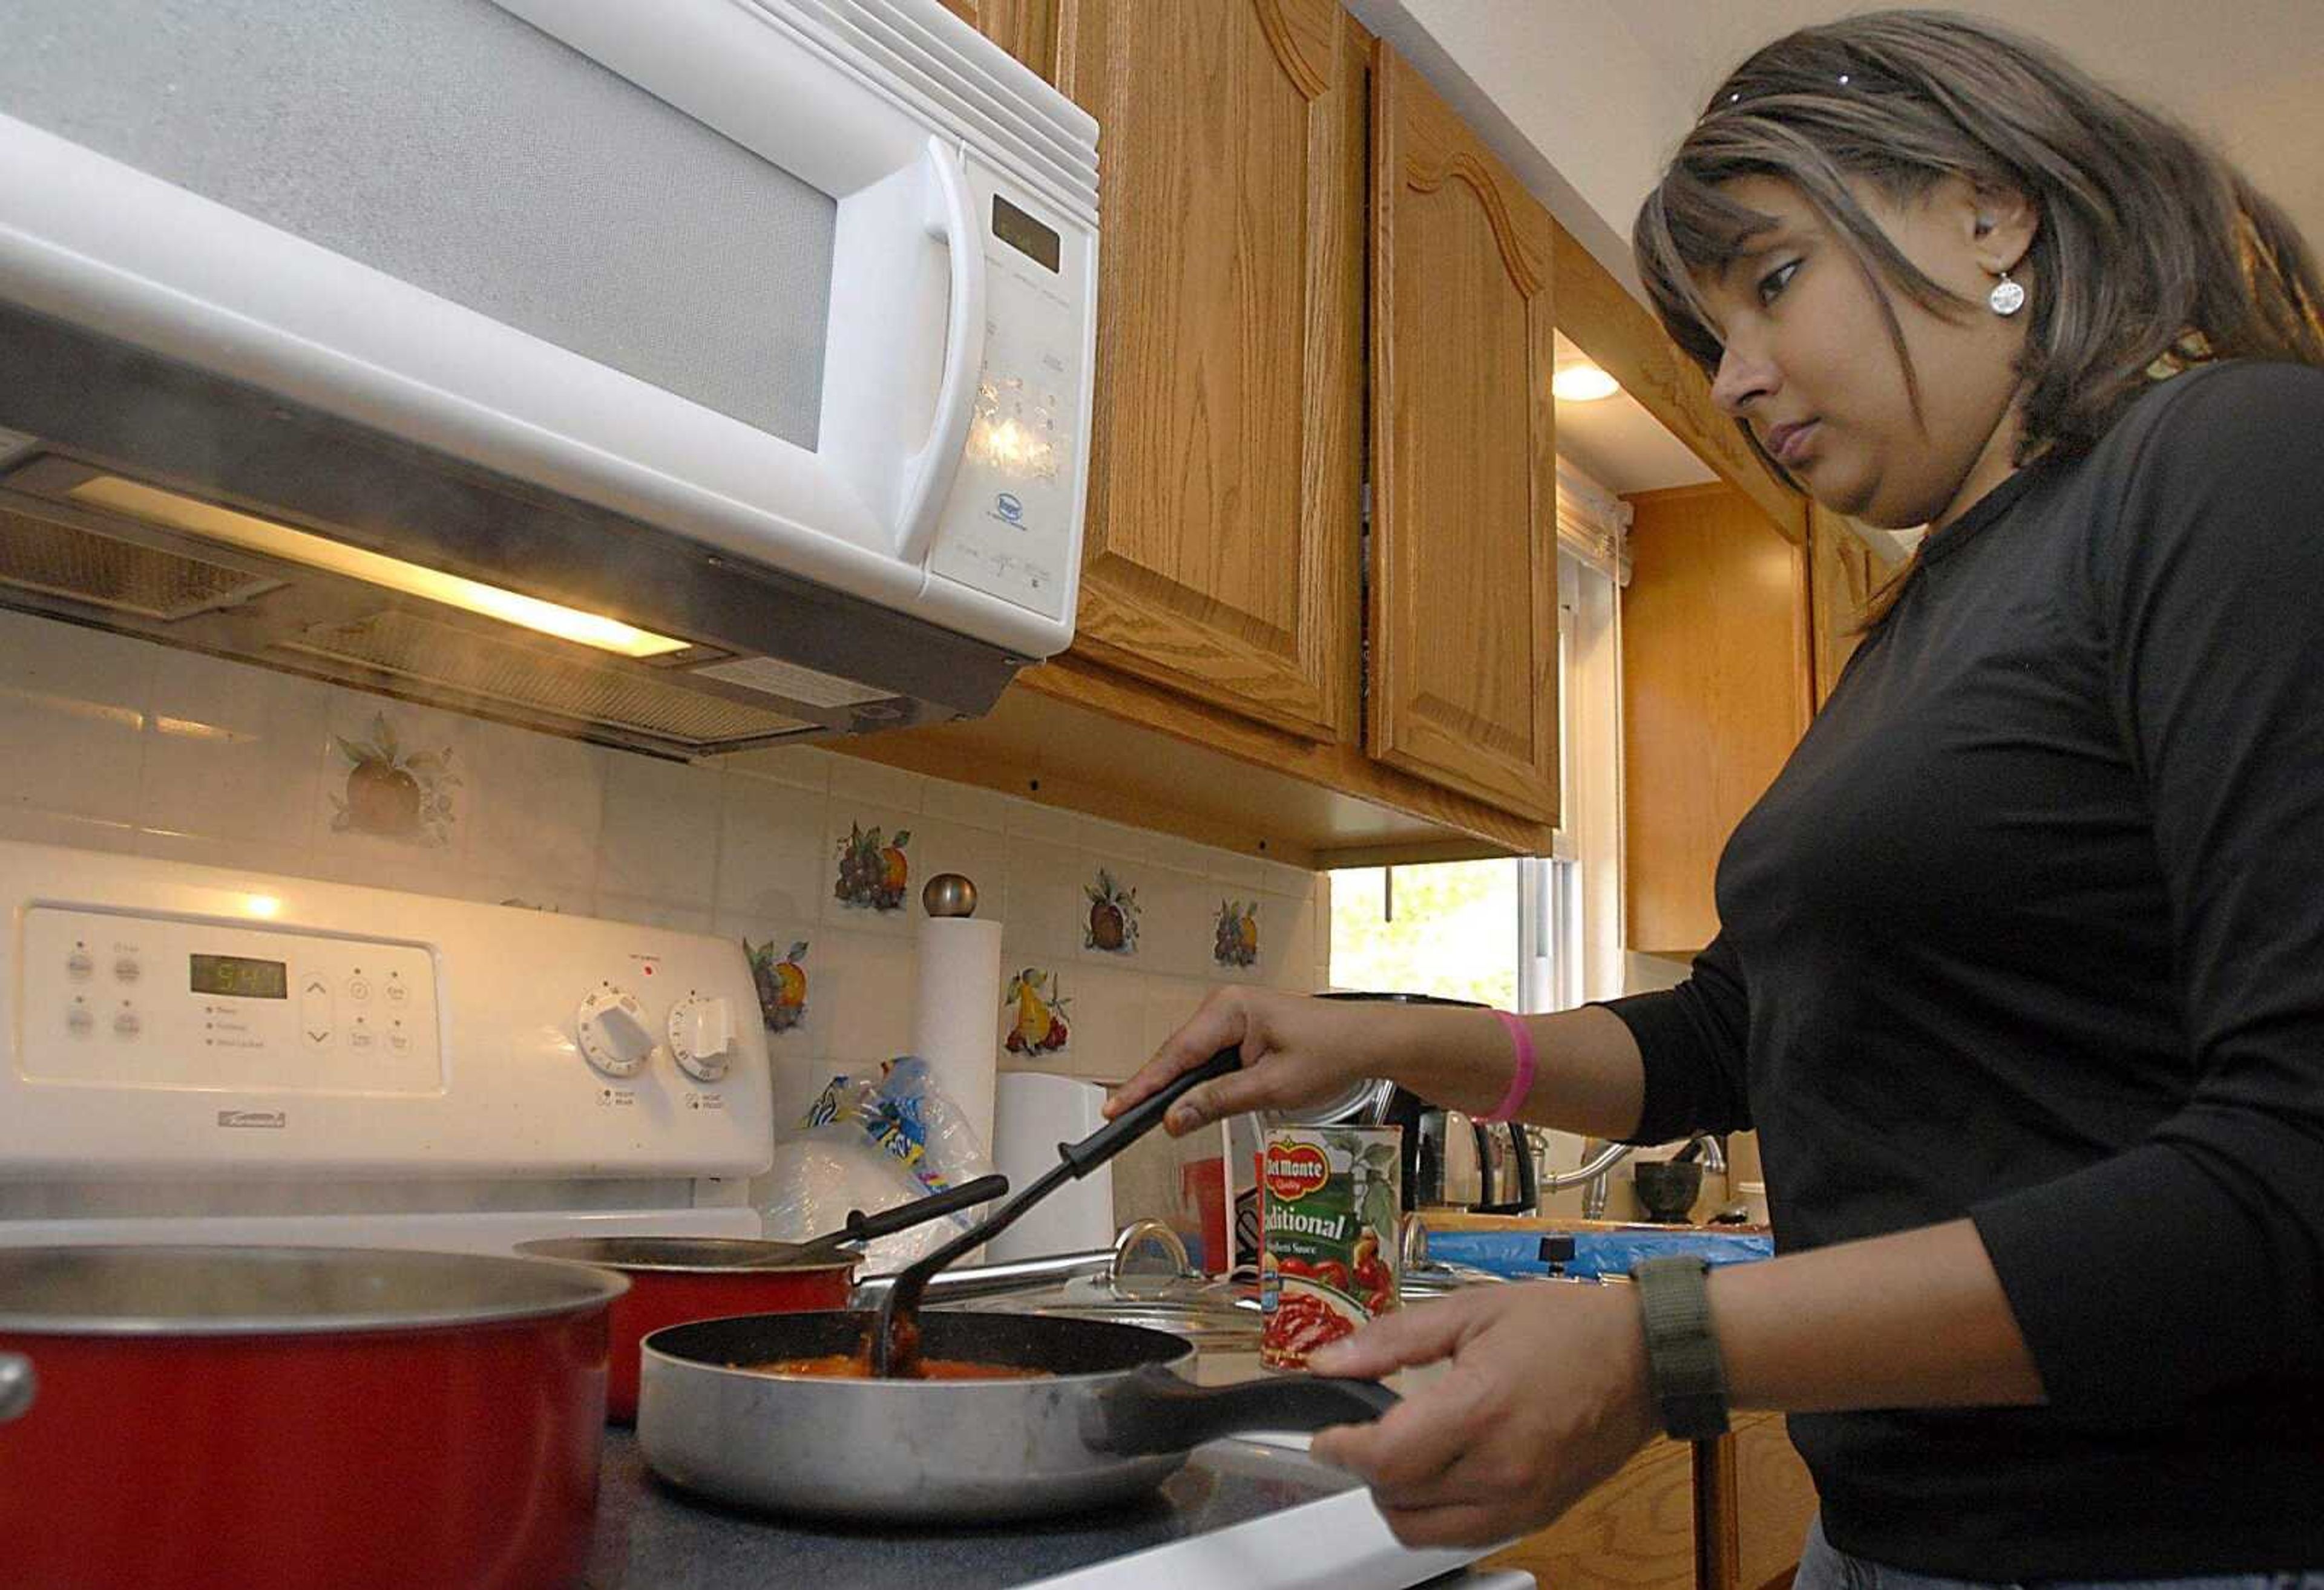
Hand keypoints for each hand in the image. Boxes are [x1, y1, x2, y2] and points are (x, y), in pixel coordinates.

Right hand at [1102, 987, 1387, 1135]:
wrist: (1368, 1040)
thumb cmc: (1331, 1052)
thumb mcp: (1272, 1085)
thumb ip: (1219, 1101)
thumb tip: (1175, 1118)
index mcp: (1229, 1009)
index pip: (1175, 1055)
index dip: (1143, 1087)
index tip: (1115, 1109)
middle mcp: (1225, 1005)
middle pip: (1178, 1055)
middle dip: (1155, 1089)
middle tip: (1121, 1120)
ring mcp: (1233, 1015)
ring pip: (1192, 1058)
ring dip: (1179, 1087)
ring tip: (1145, 1114)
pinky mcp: (1242, 1028)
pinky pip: (1210, 1057)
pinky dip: (1199, 1080)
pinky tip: (1189, 1102)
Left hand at [1305, 1282, 1657, 1548]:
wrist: (1645, 1359)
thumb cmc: (1567, 1328)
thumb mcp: (1469, 1310)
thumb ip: (1391, 1340)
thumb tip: (1329, 1361)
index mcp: (1480, 1409)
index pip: (1383, 1458)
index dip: (1340, 1449)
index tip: (1325, 1435)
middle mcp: (1500, 1468)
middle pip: (1394, 1501)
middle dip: (1364, 1470)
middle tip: (1362, 1435)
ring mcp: (1521, 1501)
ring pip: (1422, 1532)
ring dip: (1395, 1500)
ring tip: (1400, 1455)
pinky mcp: (1536, 1517)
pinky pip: (1462, 1537)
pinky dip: (1434, 1516)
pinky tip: (1437, 1475)